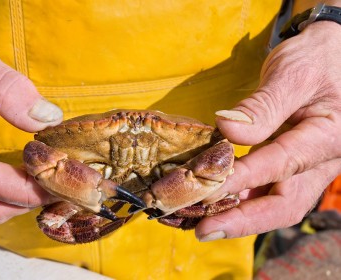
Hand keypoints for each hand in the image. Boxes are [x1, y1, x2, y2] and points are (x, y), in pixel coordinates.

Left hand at [196, 21, 340, 240]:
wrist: (333, 57)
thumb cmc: (317, 59)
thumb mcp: (292, 74)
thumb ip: (263, 106)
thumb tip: (226, 128)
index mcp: (330, 137)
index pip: (280, 164)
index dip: (240, 179)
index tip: (204, 190)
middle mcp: (323, 162)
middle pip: (284, 204)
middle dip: (242, 220)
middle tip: (203, 231)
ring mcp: (310, 168)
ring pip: (277, 203)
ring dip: (239, 216)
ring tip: (202, 223)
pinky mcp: (295, 167)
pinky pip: (271, 191)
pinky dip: (244, 201)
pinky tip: (218, 203)